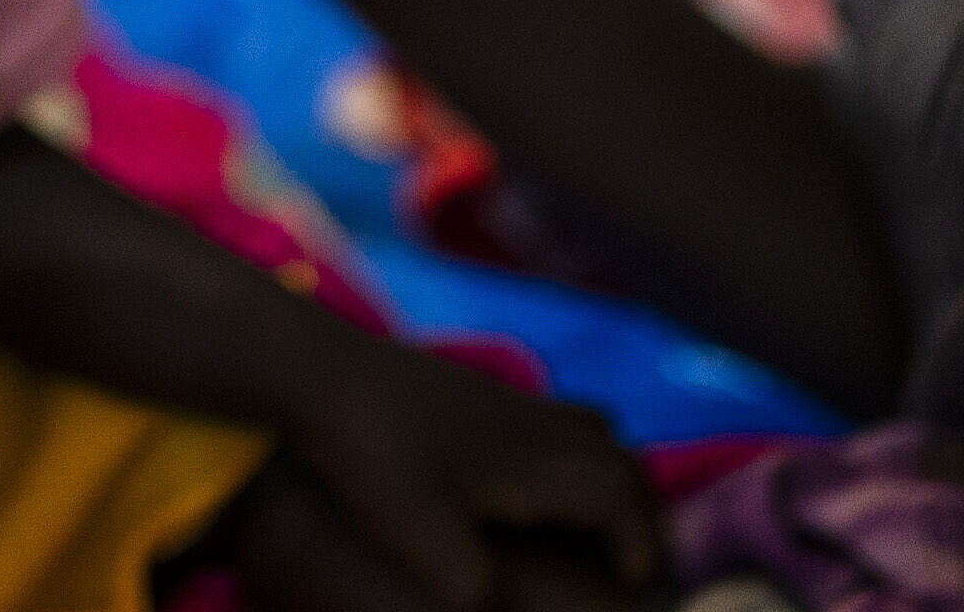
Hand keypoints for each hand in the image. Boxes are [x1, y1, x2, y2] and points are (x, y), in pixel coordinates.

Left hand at [255, 335, 662, 609]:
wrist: (320, 372)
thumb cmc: (373, 459)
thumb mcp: (420, 540)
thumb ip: (475, 589)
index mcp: (537, 460)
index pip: (622, 498)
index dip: (642, 545)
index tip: (639, 585)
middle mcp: (537, 423)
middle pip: (621, 460)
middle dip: (642, 512)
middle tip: (639, 560)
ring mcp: (506, 400)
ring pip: (591, 429)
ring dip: (609, 474)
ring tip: (600, 520)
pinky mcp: (476, 390)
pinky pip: (553, 416)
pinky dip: (569, 451)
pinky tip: (532, 483)